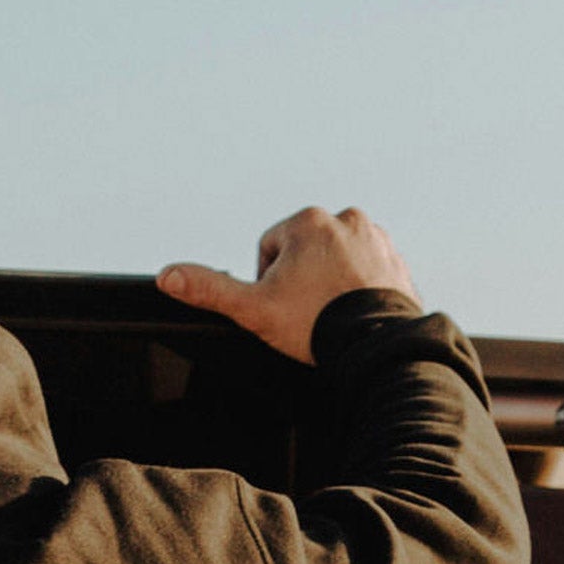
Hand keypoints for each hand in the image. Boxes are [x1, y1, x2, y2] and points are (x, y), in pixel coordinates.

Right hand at [157, 208, 418, 363]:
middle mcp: (346, 218)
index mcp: (308, 221)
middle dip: (299, 281)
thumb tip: (168, 275)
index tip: (281, 306)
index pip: (269, 248)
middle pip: (302, 252)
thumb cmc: (314, 324)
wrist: (373, 345)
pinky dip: (355, 290)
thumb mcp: (252, 309)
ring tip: (328, 315)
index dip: (266, 282)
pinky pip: (364, 272)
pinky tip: (351, 315)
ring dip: (326, 284)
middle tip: (304, 314)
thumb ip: (210, 289)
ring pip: (333, 262)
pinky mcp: (395, 260)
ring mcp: (375, 238)